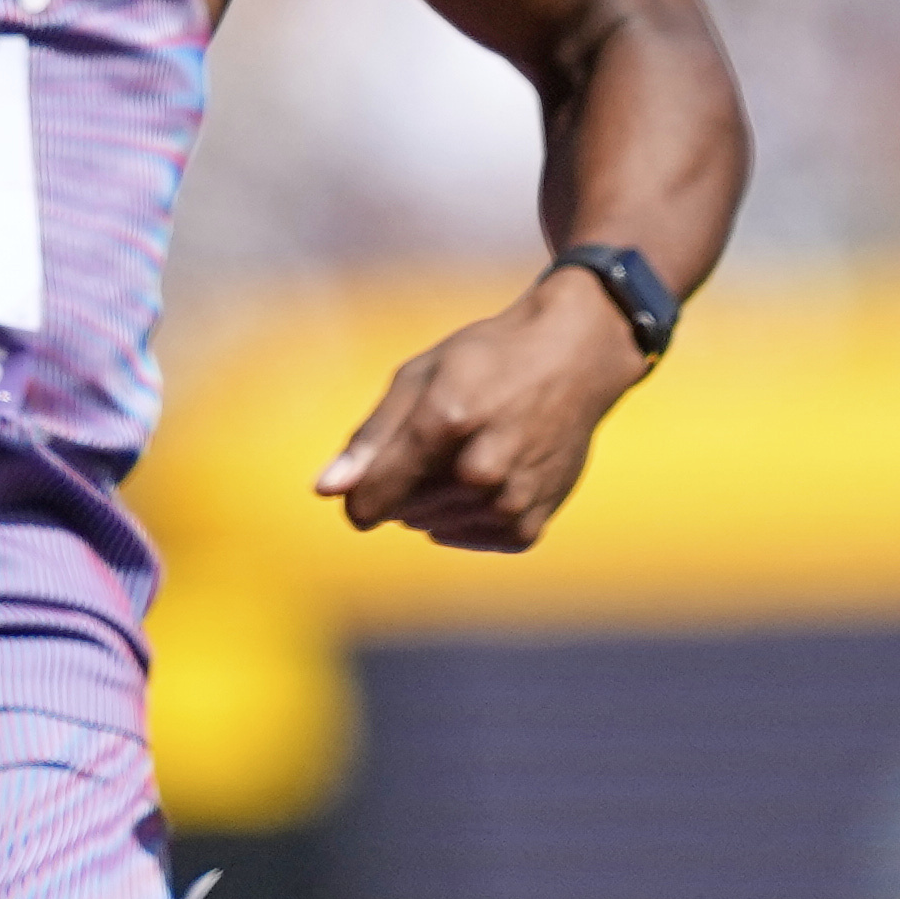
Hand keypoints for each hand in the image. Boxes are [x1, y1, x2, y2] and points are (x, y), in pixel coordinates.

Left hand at [311, 270, 647, 549]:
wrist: (575, 360)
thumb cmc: (487, 363)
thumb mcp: (419, 377)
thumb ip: (369, 438)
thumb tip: (324, 491)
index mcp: (447, 421)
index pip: (372, 495)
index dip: (360, 490)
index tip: (369, 472)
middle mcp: (483, 469)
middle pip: (400, 510)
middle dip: (404, 482)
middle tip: (444, 438)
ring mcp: (512, 501)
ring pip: (432, 525)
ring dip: (435, 499)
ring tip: (468, 452)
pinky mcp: (531, 524)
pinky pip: (470, 538)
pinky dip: (466, 518)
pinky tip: (485, 481)